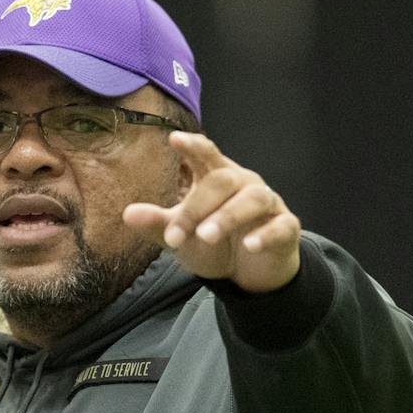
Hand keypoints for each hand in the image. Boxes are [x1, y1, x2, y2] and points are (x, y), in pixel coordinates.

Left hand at [122, 132, 300, 292]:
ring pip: (253, 199)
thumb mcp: (181, 237)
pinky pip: (280, 225)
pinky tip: (249, 245)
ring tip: (206, 236)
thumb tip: (126, 214)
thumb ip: (158, 224)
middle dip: (197, 208)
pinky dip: (265, 234)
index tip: (174, 139)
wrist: (247, 273)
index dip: (193, 146)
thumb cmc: (213, 245)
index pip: (207, 154)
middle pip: (223, 181)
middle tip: (175, 236)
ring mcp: (268, 204)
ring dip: (228, 216)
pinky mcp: (286, 228)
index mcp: (217, 178)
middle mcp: (244, 184)